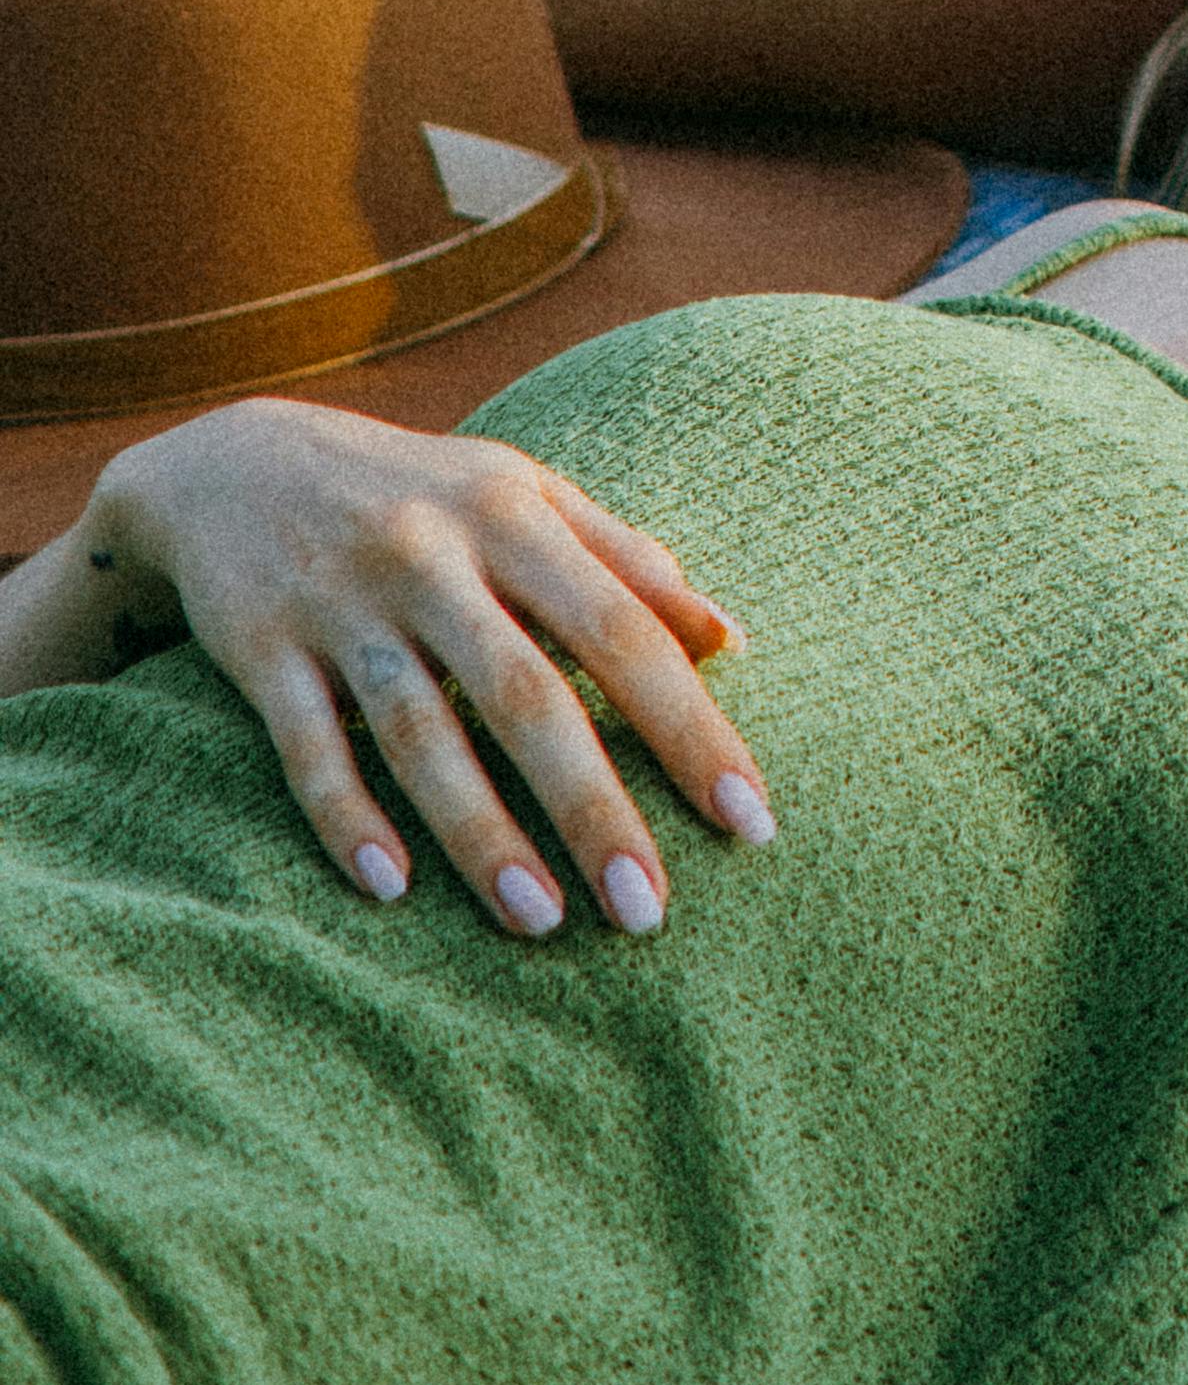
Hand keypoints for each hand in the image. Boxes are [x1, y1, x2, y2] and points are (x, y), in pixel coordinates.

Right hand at [84, 404, 774, 933]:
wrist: (239, 463)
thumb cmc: (424, 494)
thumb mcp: (528, 497)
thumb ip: (629, 562)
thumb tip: (734, 639)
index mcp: (516, 516)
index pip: (624, 631)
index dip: (691, 726)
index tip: (752, 820)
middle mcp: (433, 557)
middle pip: (526, 695)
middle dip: (594, 806)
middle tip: (651, 910)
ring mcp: (343, 604)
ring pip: (420, 731)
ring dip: (481, 834)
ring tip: (544, 922)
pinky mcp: (262, 648)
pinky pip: (307, 745)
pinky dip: (346, 815)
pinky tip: (392, 887)